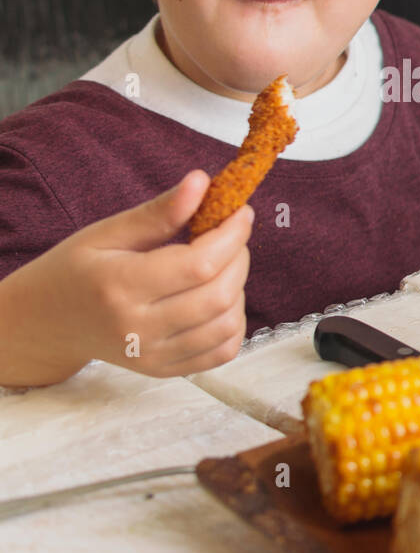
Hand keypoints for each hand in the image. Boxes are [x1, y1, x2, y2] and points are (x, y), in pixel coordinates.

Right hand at [1, 171, 253, 382]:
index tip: (240, 212)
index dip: (231, 235)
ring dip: (239, 289)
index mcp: (119, 286)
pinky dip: (233, 323)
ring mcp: (152, 356)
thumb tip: (201, 181)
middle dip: (239, 258)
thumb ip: (158, 212)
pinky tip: (219, 299)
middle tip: (231, 235)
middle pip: (219, 295)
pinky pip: (222, 352)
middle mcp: (138, 328)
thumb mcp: (107, 232)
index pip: (199, 264)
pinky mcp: (163, 371)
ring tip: (221, 266)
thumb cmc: (75, 270)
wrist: (46, 323)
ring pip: (227, 325)